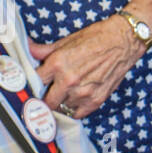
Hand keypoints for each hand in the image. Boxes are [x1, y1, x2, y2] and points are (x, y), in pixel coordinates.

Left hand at [29, 16, 144, 119]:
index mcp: (58, 64)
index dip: (33, 82)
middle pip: (45, 101)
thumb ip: (44, 50)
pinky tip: (73, 100)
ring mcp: (82, 93)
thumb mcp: (66, 41)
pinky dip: (73, 109)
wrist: (123, 42)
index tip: (34, 84)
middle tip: (46, 93)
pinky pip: (76, 114)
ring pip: (60, 108)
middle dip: (44, 97)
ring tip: (63, 93)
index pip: (35, 81)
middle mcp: (68, 81)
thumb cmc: (96, 38)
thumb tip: (28, 48)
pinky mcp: (95, 101)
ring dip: (60, 103)